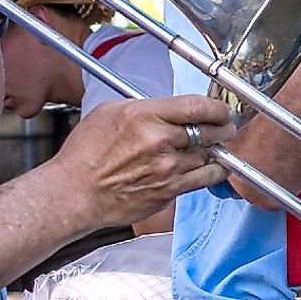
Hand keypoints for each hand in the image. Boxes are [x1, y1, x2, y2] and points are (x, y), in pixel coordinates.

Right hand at [54, 94, 232, 228]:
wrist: (74, 193)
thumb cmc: (85, 154)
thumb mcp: (110, 113)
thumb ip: (146, 107)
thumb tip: (171, 108)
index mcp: (144, 115)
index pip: (198, 106)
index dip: (218, 108)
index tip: (222, 110)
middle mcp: (159, 140)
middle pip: (212, 130)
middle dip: (224, 128)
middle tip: (226, 128)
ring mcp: (167, 167)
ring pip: (211, 155)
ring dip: (216, 150)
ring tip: (214, 147)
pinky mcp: (170, 190)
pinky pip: (206, 178)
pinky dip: (215, 171)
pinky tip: (213, 167)